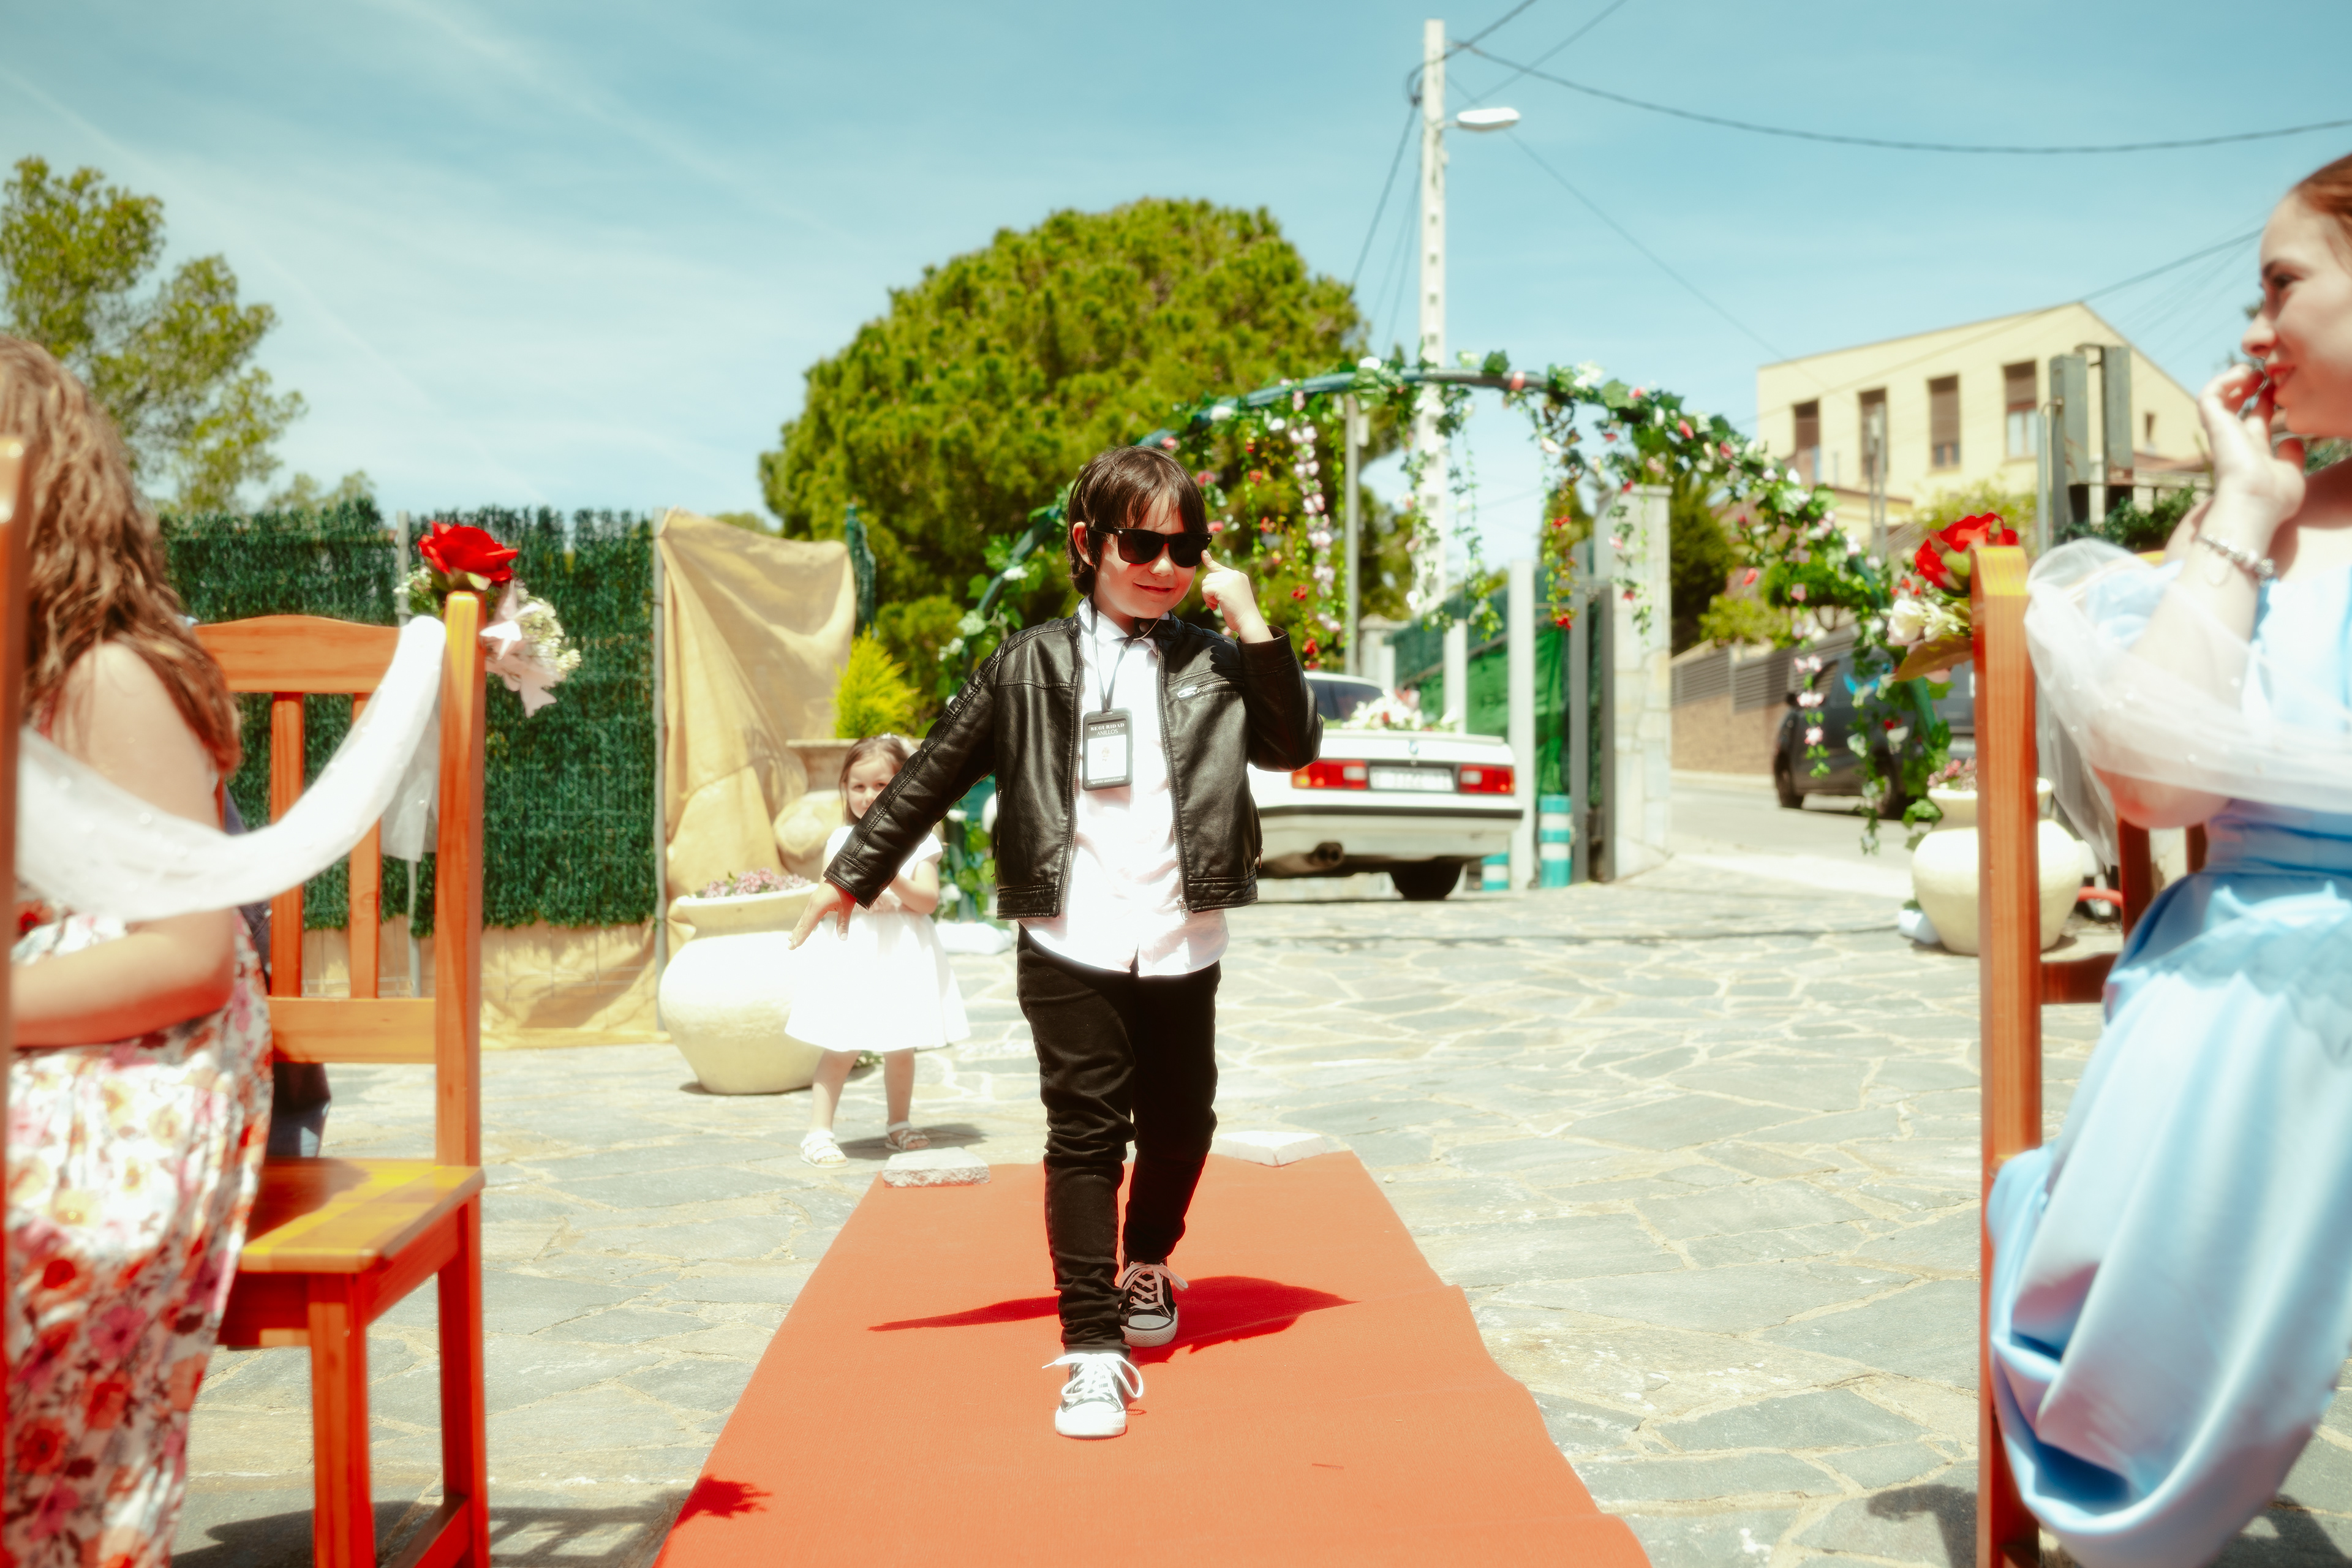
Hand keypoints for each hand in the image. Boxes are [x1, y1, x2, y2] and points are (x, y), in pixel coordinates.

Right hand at [789, 881, 854, 947]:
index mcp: (818, 907)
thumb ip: (843, 924)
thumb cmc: (846, 890)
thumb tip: (843, 938)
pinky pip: (807, 912)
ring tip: (790, 937)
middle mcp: (812, 904)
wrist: (844, 873)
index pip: (808, 925)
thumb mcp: (846, 908)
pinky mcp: (815, 898)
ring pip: (803, 917)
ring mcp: (813, 900)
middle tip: (790, 947)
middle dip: (796, 935)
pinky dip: (803, 920)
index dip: (802, 936)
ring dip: (798, 928)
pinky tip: (802, 924)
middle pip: (803, 922)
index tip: (795, 945)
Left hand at [1198, 551, 1272, 642]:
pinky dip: (1207, 599)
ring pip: (1206, 583)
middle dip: (1209, 591)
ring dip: (1208, 596)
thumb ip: (1223, 586)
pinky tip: (1215, 606)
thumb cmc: (1241, 613)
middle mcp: (1234, 575)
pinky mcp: (1222, 587)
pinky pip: (1205, 590)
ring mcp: (1229, 580)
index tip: (1203, 554)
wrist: (1248, 621)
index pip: (1220, 567)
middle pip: (1209, 577)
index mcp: (1239, 576)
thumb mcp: (1234, 595)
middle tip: (1216, 603)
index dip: (1210, 561)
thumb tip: (1208, 582)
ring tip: (1217, 605)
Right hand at [2196, 364, 2305, 552]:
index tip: (2279, 390)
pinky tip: (2242, 373)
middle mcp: (2235, 442)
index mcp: (2253, 452)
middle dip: (2251, 388)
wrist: (2253, 505)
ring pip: (2218, 400)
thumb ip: (2292, 456)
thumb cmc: (2273, 498)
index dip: (2266, 403)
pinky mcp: (2214, 426)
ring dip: (2234, 381)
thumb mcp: (2291, 473)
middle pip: (2237, 408)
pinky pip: (2209, 396)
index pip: (2256, 421)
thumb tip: (2292, 440)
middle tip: (2266, 373)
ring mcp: (2223, 434)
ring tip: (2251, 369)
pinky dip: (2222, 381)